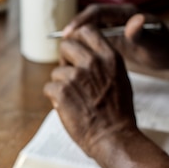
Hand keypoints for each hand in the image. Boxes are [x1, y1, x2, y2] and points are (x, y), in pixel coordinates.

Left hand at [43, 25, 137, 159]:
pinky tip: (67, 107)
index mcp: (109, 57)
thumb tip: (83, 54)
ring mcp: (76, 76)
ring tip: (74, 99)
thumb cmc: (117, 113)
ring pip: (56, 71)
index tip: (74, 51)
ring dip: (60, 84)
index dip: (76, 39)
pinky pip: (49, 87)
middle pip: (66, 45)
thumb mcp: (119, 78)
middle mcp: (93, 62)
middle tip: (69, 76)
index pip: (87, 30)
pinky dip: (55, 98)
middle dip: (65, 59)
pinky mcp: (61, 91)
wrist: (114, 137)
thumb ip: (102, 63)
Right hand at [61, 4, 168, 70]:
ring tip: (65, 55)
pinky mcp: (111, 38)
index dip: (80, 21)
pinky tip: (74, 60)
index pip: (97, 12)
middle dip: (73, 32)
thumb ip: (143, 33)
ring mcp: (113, 28)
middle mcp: (117, 18)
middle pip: (88, 20)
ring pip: (88, 31)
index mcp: (126, 14)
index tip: (67, 34)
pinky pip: (91, 40)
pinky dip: (81, 48)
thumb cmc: (166, 48)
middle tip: (62, 47)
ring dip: (75, 41)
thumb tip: (134, 22)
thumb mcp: (155, 42)